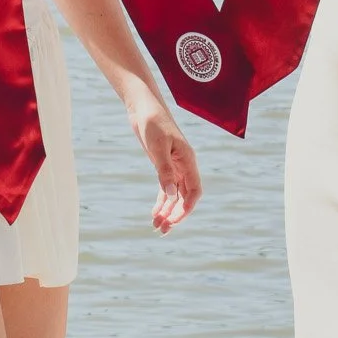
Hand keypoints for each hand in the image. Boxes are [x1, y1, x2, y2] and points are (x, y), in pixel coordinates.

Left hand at [132, 98, 201, 232]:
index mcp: (188, 160)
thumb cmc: (152, 122)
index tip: (174, 220)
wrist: (143, 107)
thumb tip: (170, 195)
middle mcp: (184, 166)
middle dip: (175, 215)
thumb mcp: (157, 146)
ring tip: (157, 227)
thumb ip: (164, 170)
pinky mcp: (163, 166)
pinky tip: (155, 213)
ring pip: (174, 195)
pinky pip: (165, 188)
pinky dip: (161, 201)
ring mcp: (174, 166)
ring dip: (167, 211)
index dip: (186, 207)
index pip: (194, 190)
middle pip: (185, 197)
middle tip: (162, 230)